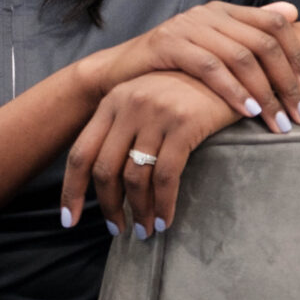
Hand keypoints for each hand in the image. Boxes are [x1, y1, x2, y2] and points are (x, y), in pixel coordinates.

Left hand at [62, 72, 240, 238]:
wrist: (229, 70)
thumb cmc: (186, 93)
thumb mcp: (146, 101)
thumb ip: (123, 129)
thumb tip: (106, 181)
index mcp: (112, 101)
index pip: (81, 153)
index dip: (72, 191)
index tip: (70, 220)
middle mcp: (128, 104)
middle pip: (104, 169)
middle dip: (108, 207)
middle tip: (118, 230)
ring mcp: (155, 113)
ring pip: (134, 177)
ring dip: (138, 211)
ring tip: (145, 230)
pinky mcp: (184, 123)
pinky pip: (165, 176)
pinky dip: (163, 204)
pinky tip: (165, 220)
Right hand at [90, 2, 299, 135]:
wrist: (117, 73)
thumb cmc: (171, 68)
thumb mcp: (212, 49)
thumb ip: (249, 31)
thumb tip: (292, 12)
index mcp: (224, 11)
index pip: (274, 24)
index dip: (297, 55)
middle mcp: (208, 13)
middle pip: (263, 42)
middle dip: (287, 82)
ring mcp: (187, 26)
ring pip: (241, 56)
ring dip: (265, 92)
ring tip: (278, 122)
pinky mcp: (167, 44)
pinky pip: (209, 67)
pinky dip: (233, 90)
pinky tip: (247, 112)